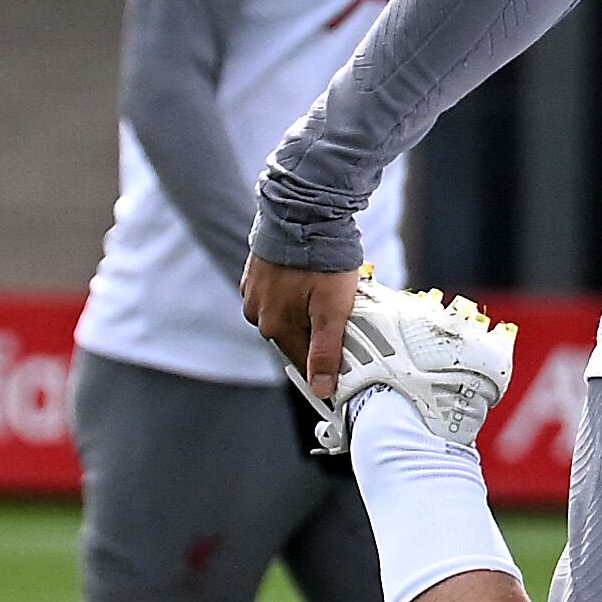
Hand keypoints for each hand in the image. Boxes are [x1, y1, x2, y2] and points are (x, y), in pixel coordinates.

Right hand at [242, 257, 359, 396]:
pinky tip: (311, 278)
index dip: (327, 363)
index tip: (346, 358)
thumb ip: (326, 353)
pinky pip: (278, 293)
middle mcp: (258, 312)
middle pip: (295, 337)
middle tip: (343, 312)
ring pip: (286, 314)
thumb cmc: (321, 258)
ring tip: (327, 291)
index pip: (303, 362)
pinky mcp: (256, 273)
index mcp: (275, 326)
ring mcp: (254, 291)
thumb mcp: (333, 310)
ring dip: (306, 310)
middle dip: (318, 330)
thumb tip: (322, 389)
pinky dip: (295, 291)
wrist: (304, 212)